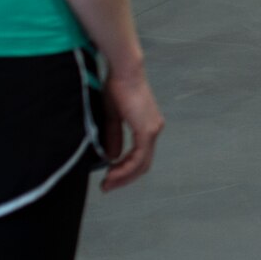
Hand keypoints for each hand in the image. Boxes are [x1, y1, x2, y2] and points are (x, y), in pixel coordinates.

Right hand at [99, 66, 164, 191]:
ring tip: (107, 183)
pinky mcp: (147, 130)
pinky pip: (138, 156)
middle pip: (143, 164)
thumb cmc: (117, 88)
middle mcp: (154, 129)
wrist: (123, 72)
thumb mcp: (112, 117)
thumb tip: (112, 156)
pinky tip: (112, 172)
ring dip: (123, 176)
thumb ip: (113, 136)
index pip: (140, 156)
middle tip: (106, 187)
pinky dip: (126, 168)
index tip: (108, 178)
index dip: (125, 170)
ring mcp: (153, 130)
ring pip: (141, 163)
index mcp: (147, 126)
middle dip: (124, 178)